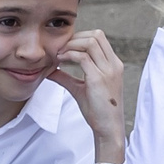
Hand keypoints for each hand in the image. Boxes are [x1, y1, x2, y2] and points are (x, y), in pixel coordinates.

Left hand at [48, 29, 127, 160]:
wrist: (108, 129)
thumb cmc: (97, 111)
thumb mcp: (80, 90)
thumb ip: (66, 78)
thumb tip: (50, 70)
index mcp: (113, 64)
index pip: (99, 37)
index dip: (80, 37)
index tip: (65, 47)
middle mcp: (113, 64)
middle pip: (96, 35)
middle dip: (75, 38)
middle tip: (60, 48)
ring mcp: (107, 71)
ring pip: (90, 42)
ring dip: (71, 45)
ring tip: (59, 55)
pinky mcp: (98, 79)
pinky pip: (83, 57)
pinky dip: (69, 56)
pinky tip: (59, 62)